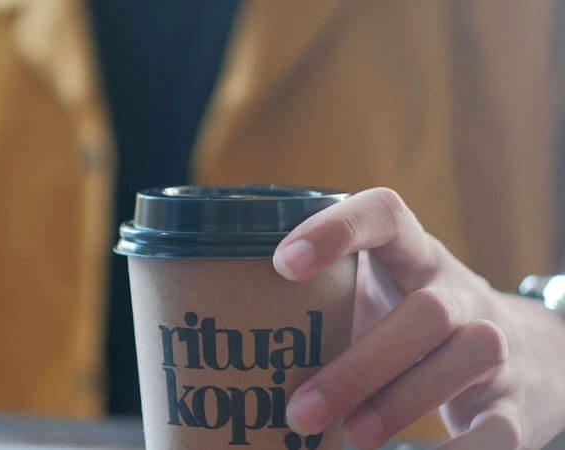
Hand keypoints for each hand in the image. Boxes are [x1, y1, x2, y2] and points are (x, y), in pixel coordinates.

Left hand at [272, 187, 564, 448]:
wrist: (526, 357)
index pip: (384, 214)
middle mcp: (459, 292)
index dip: (336, 229)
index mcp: (413, 257)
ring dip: (399, 404)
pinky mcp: (516, 403)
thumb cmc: (412, 326)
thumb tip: (232, 358)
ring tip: (350, 438)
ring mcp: (496, 343)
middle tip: (299, 411)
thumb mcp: (377, 301)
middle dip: (359, 365)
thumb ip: (323, 311)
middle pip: (425, 310)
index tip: (283, 263)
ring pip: (463, 357)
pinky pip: (497, 430)